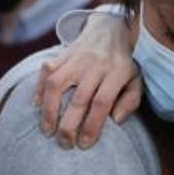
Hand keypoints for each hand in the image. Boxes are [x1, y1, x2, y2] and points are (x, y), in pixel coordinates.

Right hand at [34, 13, 141, 149]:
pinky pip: (46, 71)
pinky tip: (37, 106)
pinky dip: (38, 89)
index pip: (102, 102)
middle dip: (69, 126)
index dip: (91, 126)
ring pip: (57, 84)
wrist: (109, 30)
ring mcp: (76, 58)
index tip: (84, 145)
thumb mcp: (136, 80)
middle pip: (79, 98)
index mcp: (116, 72)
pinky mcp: (61, 54)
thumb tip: (115, 120)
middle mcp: (95, 64)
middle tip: (65, 144)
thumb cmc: (122, 64)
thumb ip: (131, 101)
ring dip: (49, 110)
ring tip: (47, 130)